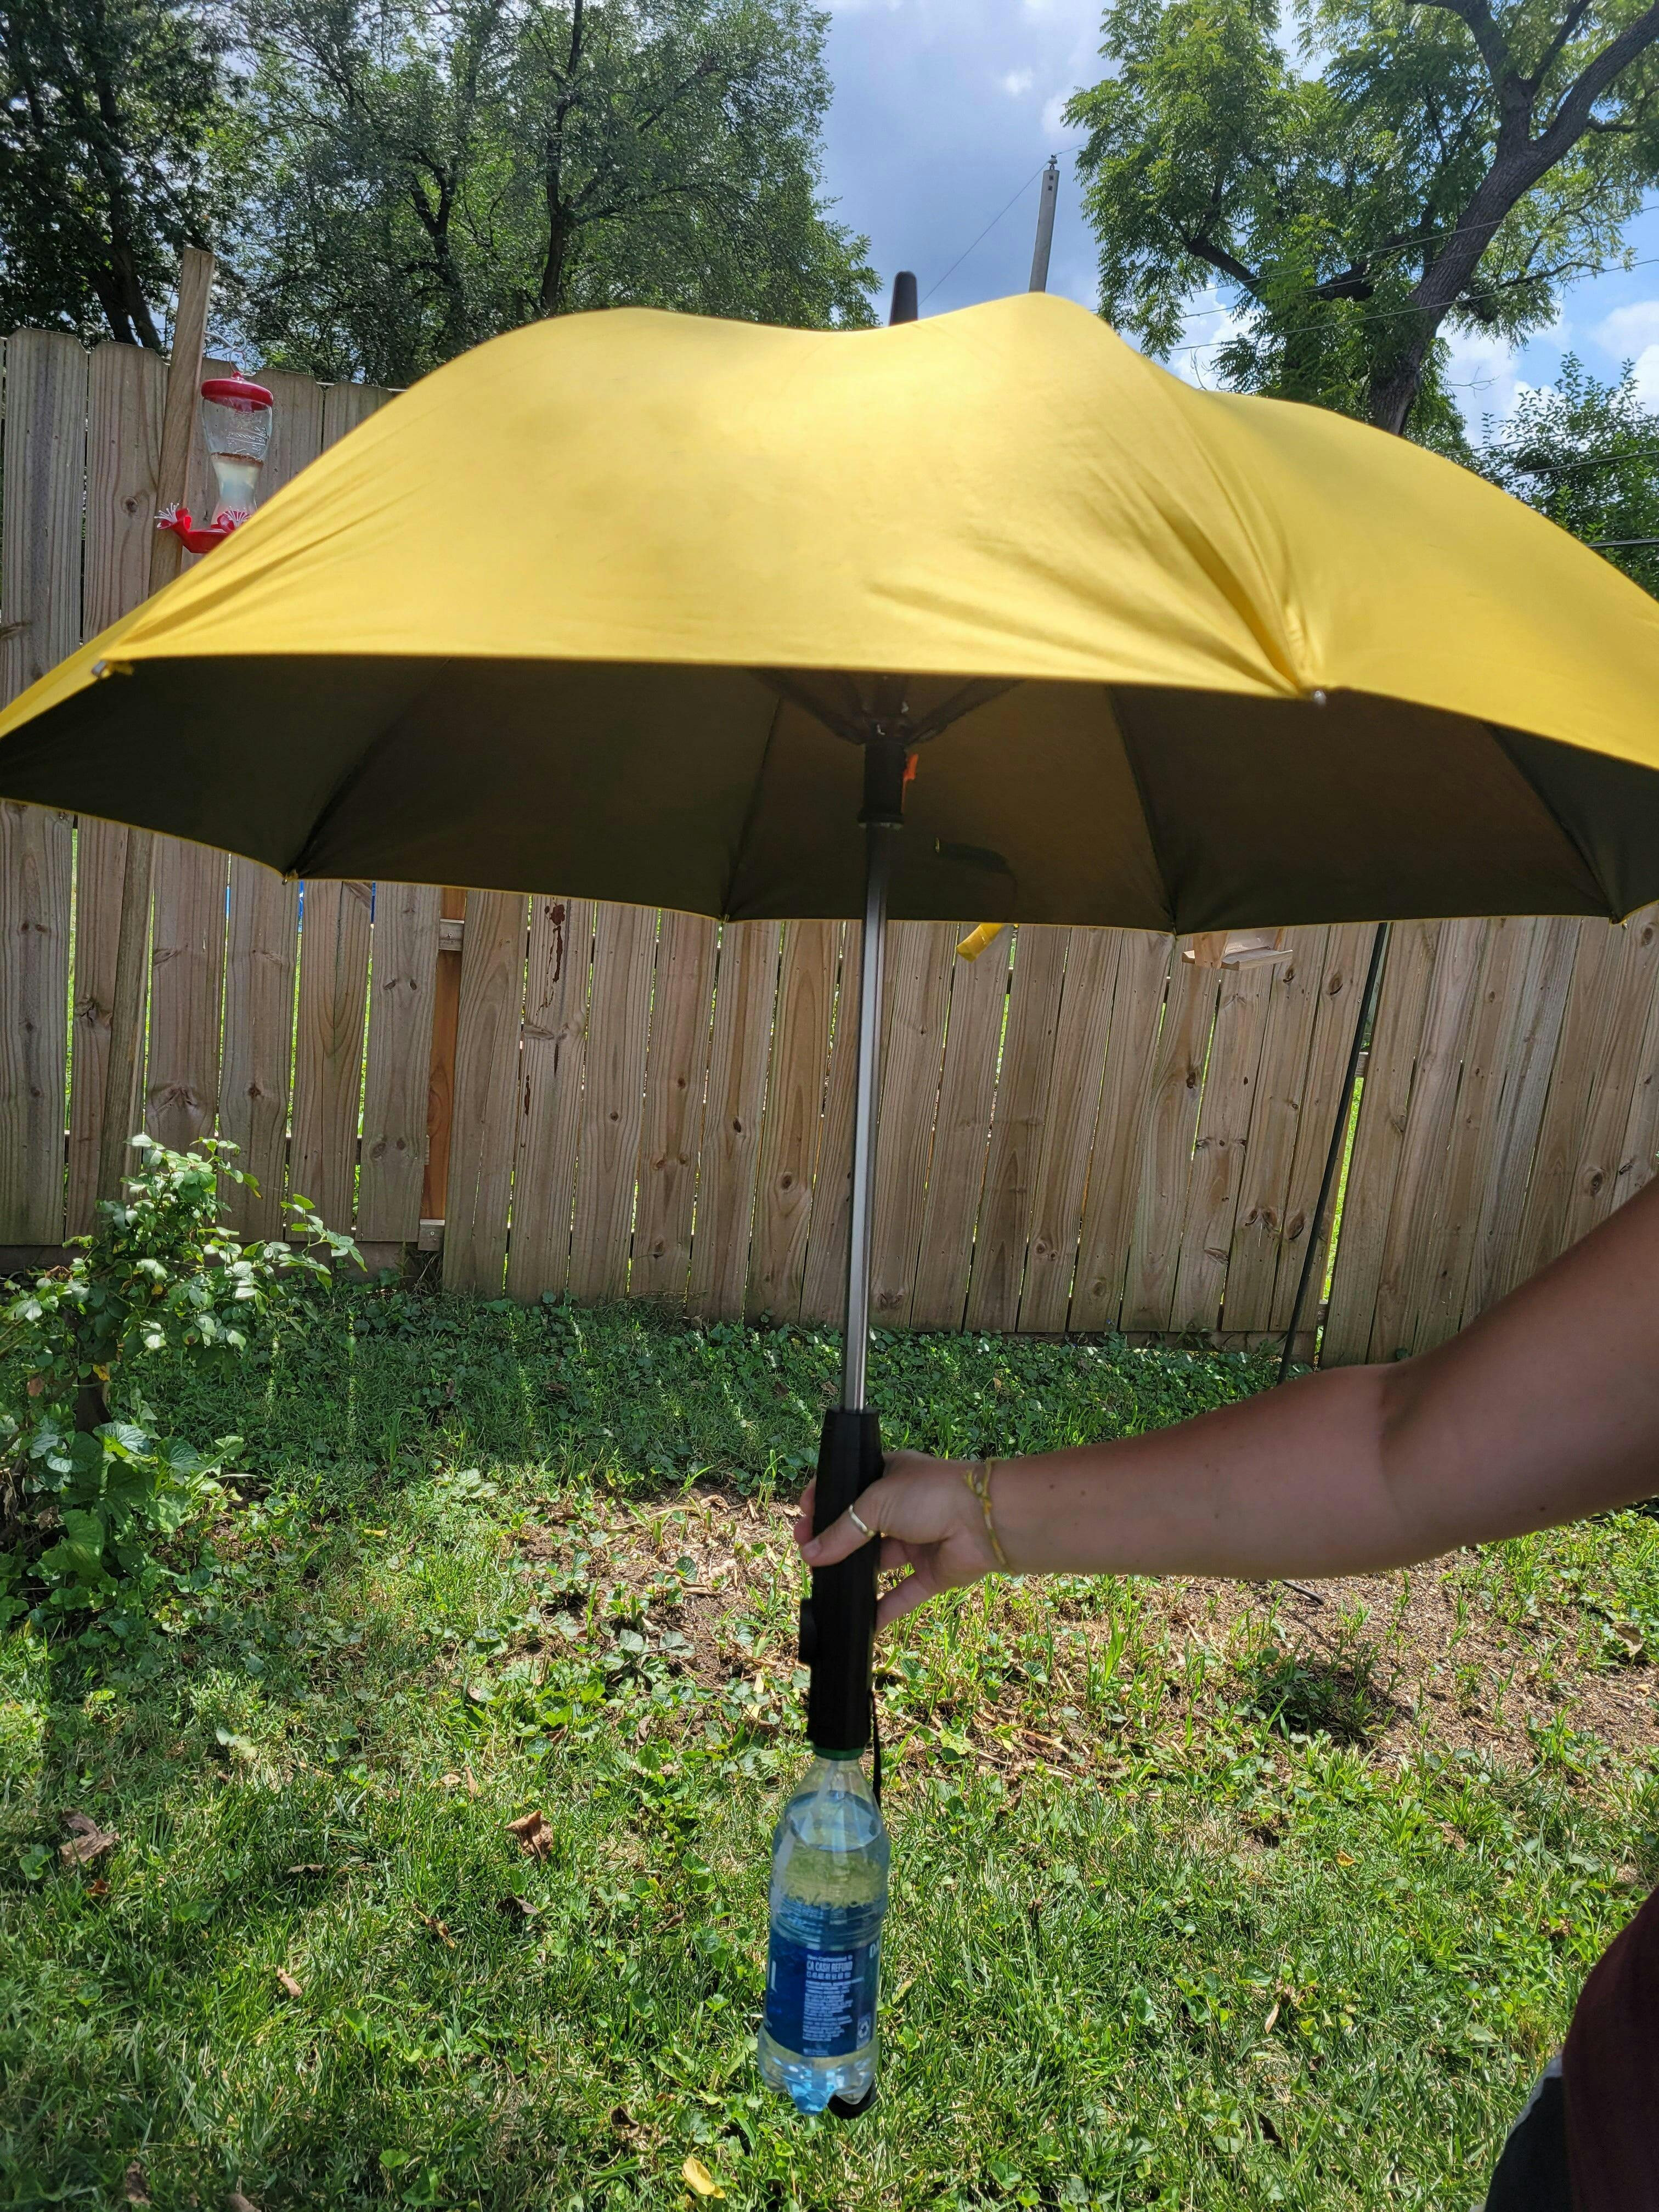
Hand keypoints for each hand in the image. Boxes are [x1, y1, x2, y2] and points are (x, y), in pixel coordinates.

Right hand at [794, 1450, 1000, 1629]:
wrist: (985, 1520)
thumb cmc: (930, 1494)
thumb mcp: (876, 1503)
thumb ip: (842, 1531)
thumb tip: (810, 1554)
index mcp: (891, 1475)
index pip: (850, 1487)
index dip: (825, 1500)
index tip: (801, 1515)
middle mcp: (903, 1507)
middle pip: (861, 1527)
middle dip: (833, 1541)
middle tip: (804, 1554)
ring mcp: (918, 1541)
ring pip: (879, 1563)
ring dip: (854, 1574)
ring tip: (823, 1585)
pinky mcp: (932, 1573)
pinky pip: (903, 1595)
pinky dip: (883, 1610)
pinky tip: (860, 1623)